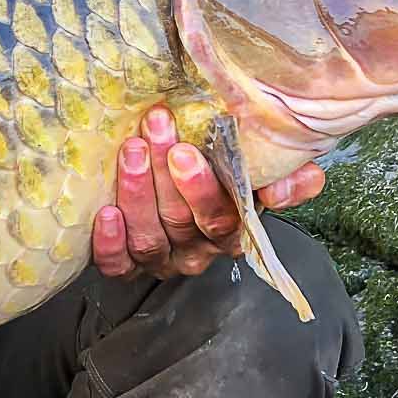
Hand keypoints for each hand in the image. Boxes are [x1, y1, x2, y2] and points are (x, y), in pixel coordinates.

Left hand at [90, 105, 324, 280]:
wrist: (182, 176)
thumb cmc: (225, 171)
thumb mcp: (266, 170)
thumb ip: (292, 178)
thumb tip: (282, 188)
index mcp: (231, 231)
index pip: (221, 218)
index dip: (202, 189)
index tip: (184, 150)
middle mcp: (196, 250)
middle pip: (179, 221)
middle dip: (163, 174)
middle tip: (152, 132)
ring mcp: (161, 259)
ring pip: (148, 238)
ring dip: (136, 194)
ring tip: (130, 152)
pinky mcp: (127, 265)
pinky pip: (118, 265)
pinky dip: (109, 243)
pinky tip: (105, 213)